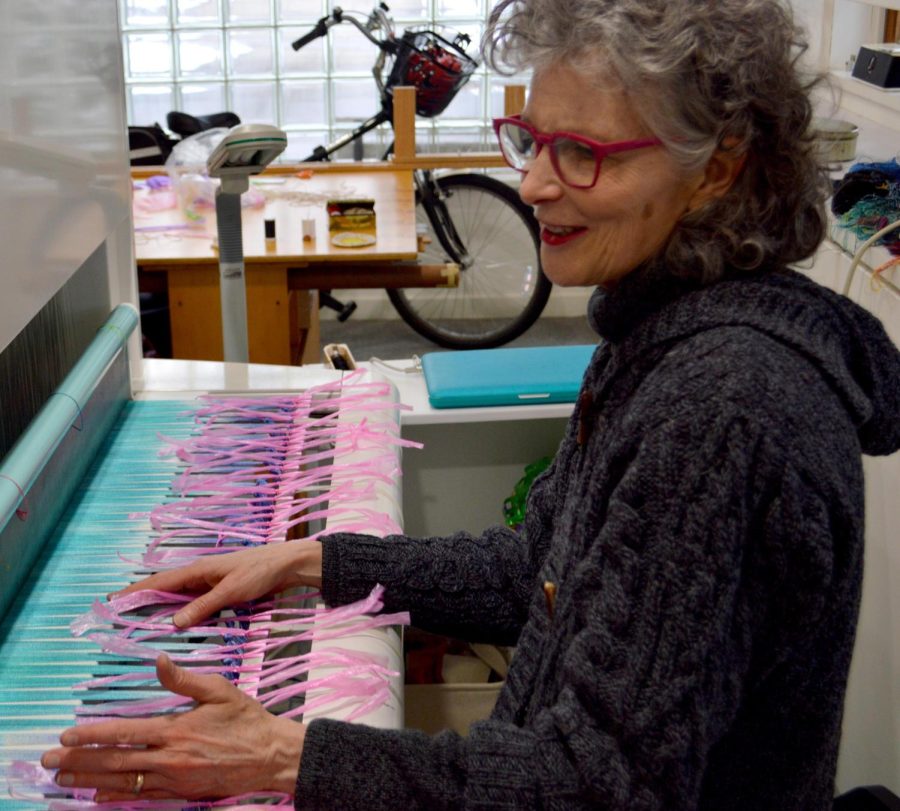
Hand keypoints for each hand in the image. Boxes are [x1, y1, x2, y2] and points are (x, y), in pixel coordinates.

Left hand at [41, 654, 304, 802]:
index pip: (125, 732)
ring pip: (123, 782)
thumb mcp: (219, 690)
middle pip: (115, 761)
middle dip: (79, 762)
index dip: (93, 734)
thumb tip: (159, 659)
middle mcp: (170, 758)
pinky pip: (142, 796)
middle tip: (49, 763)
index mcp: (177, 729)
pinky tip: (97, 796)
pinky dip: (116, 797)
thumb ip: (185, 678)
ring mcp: (174, 779)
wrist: (270, 756)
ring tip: (63, 780)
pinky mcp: (181, 793)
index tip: (67, 736)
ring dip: (89, 780)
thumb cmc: (246, 719)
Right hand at [112, 538, 322, 627]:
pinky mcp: (221, 591)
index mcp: (197, 570)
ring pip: (178, 596)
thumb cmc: (260, 572)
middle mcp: (199, 575)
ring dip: (159, 606)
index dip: (135, 591)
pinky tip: (175, 622)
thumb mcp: (231, 591)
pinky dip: (181, 611)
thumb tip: (173, 622)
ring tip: (137, 620)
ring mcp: (209, 583)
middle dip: (140, 599)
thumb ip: (203, 606)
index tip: (111, 599)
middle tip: (115, 614)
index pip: (159, 582)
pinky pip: (194, 602)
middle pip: (164, 589)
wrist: (287, 565)